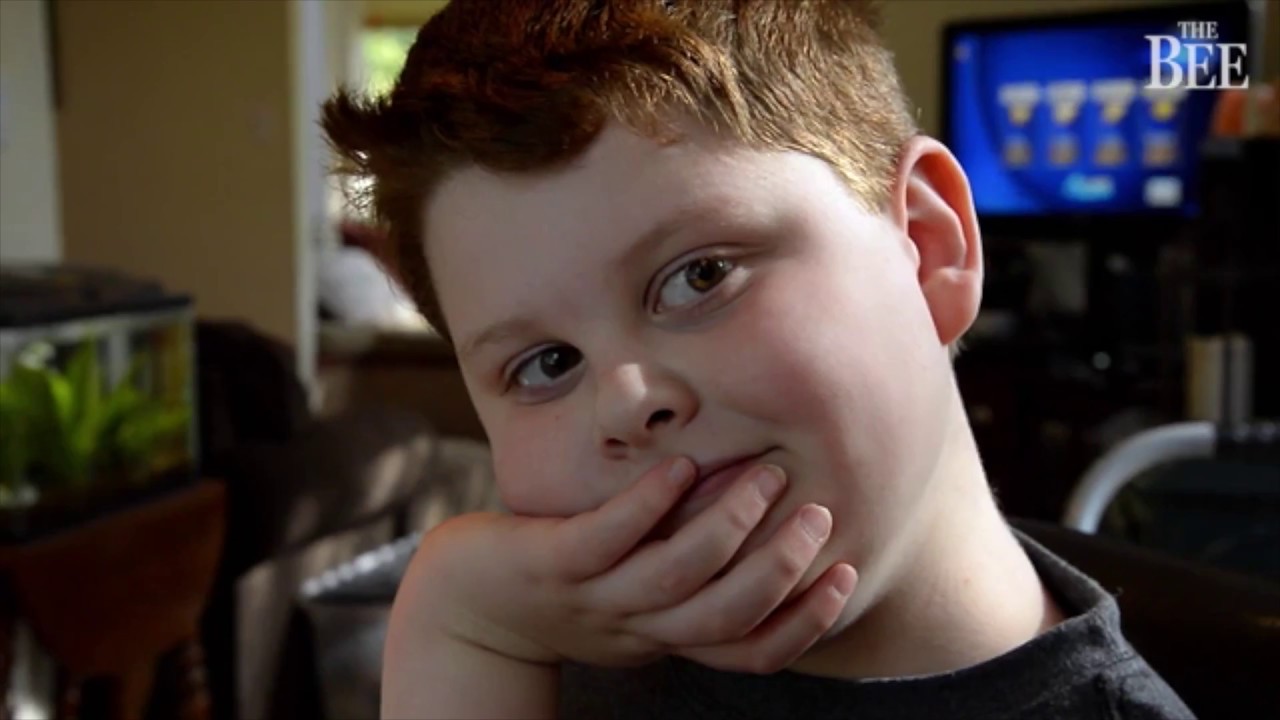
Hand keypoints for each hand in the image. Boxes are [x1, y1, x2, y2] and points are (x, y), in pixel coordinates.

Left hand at [401, 457, 857, 674]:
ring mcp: (591, 595)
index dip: (803, 621)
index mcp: (662, 638)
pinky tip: (680, 466)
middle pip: (723, 615)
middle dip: (780, 567)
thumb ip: (689, 571)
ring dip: (726, 527)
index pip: (748, 650)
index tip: (847, 572)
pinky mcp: (550, 559)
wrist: (464, 603)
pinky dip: (647, 504)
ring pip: (673, 575)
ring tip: (765, 476)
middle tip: (820, 514)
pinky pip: (605, 536)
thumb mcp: (632, 595)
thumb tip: (759, 522)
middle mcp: (633, 627)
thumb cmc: (563, 588)